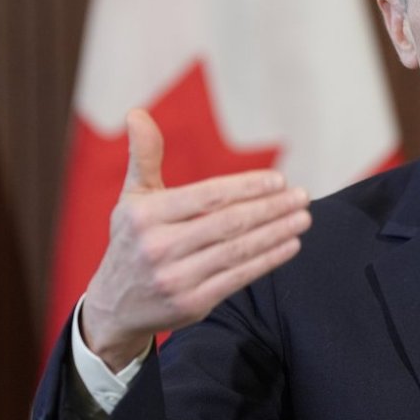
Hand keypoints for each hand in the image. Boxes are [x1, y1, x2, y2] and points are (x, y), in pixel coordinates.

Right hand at [80, 109, 309, 371]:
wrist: (115, 306)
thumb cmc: (133, 240)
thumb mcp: (132, 198)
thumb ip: (144, 156)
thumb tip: (137, 113)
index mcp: (145, 216)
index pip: (207, 196)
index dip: (247, 187)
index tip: (279, 180)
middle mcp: (157, 247)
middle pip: (228, 223)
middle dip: (271, 208)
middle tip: (302, 196)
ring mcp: (175, 278)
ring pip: (238, 250)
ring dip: (277, 232)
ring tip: (303, 218)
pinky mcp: (191, 304)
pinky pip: (238, 277)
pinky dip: (268, 260)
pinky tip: (290, 244)